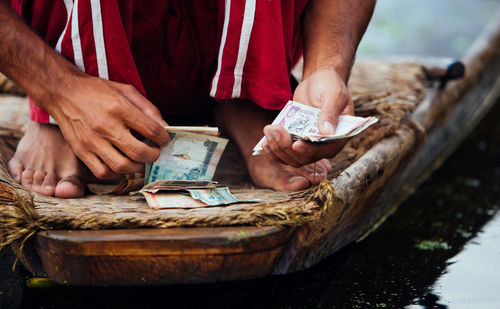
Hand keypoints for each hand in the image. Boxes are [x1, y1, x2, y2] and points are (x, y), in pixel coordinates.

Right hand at [43, 76, 169, 178]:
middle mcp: (105, 126)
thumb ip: (147, 108)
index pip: (151, 130)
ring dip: (137, 166)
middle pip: (139, 152)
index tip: (164, 139)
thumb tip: (164, 127)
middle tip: (155, 151)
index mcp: (119, 108)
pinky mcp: (81, 151)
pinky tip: (121, 164)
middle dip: (154, 155)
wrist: (63, 92)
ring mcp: (92, 141)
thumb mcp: (126, 90)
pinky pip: (103, 172)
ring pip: (122, 166)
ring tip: (140, 159)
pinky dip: (117, 173)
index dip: (163, 138)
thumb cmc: (97, 90)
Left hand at [262, 69, 352, 166]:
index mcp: (339, 137)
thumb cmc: (330, 85)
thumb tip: (327, 132)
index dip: (309, 151)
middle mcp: (324, 145)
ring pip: (292, 158)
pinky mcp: (296, 141)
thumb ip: (330, 113)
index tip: (295, 144)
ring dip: (277, 148)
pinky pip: (284, 153)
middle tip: (275, 129)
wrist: (319, 81)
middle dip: (287, 146)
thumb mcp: (333, 95)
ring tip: (268, 130)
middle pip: (304, 158)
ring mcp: (309, 145)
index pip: (324, 151)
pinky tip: (264, 142)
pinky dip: (273, 151)